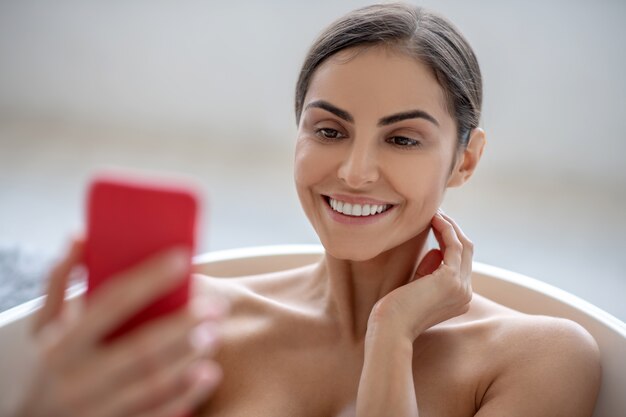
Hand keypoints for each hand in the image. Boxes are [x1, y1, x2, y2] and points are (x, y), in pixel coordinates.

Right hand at [15, 238, 226, 416]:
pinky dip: (186, 394)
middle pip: (140, 348)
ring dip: (189, 357)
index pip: (112, 303)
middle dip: (182, 325)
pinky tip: (208, 374)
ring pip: (153, 383)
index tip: (183, 257)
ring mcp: (97, 409)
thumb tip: (80, 236)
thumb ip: (61, 282)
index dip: (149, 278)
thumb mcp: (45, 328)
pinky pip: (156, 414)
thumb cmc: (49, 365)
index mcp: (62, 345)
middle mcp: (77, 379)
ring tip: (213, 335)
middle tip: (214, 307)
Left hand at [367, 211, 472, 340]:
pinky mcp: (451, 280)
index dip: (450, 238)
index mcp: (459, 297)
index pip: (461, 261)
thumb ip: (428, 271)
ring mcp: (461, 287)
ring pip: (463, 245)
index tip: (434, 222)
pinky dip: (446, 229)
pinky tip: (433, 219)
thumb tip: (436, 251)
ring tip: (432, 211)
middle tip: (434, 212)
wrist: (389, 329)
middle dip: (452, 228)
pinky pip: (454, 245)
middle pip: (467, 250)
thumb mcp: (415, 287)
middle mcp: (465, 293)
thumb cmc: (394, 311)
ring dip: (449, 224)